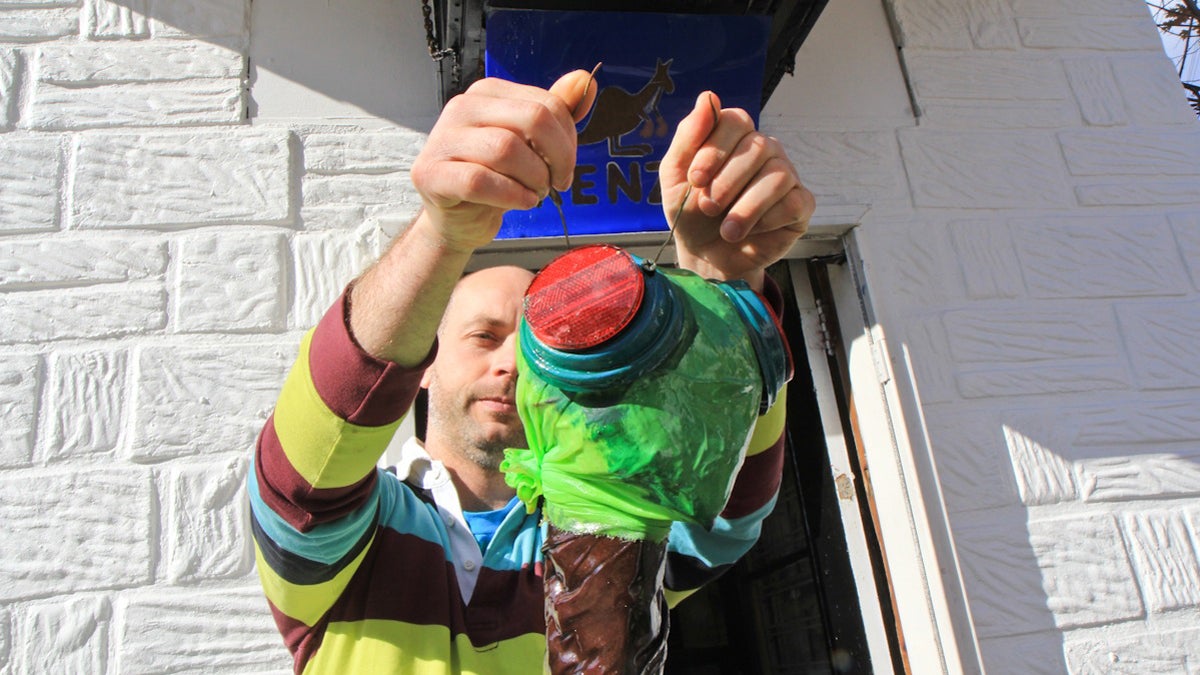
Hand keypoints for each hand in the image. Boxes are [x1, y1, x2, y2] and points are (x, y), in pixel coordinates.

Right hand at [409, 71, 597, 252]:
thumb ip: (556, 113)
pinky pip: (479, 181)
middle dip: (557, 157)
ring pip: (506, 149)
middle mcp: (462, 107)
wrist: (457, 219)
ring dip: (535, 179)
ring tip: (536, 193)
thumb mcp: (530, 144)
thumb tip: (584, 80)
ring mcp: (442, 139)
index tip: (565, 166)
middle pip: (532, 119)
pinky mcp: (430, 173)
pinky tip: (521, 203)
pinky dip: (511, 196)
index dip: (568, 140)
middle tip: (558, 182)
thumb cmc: (496, 179)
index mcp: (487, 93)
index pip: (547, 104)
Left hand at [660, 92, 814, 289]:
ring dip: (745, 207)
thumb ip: (688, 136)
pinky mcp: (800, 205)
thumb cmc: (691, 212)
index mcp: (736, 137)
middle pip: (759, 146)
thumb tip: (709, 96)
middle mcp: (766, 150)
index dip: (715, 149)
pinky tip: (750, 232)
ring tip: (727, 230)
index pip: (736, 121)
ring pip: (776, 176)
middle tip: (707, 207)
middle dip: (727, 181)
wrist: (706, 256)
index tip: (695, 179)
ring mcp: (786, 176)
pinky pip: (792, 203)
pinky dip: (766, 221)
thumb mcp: (675, 176)